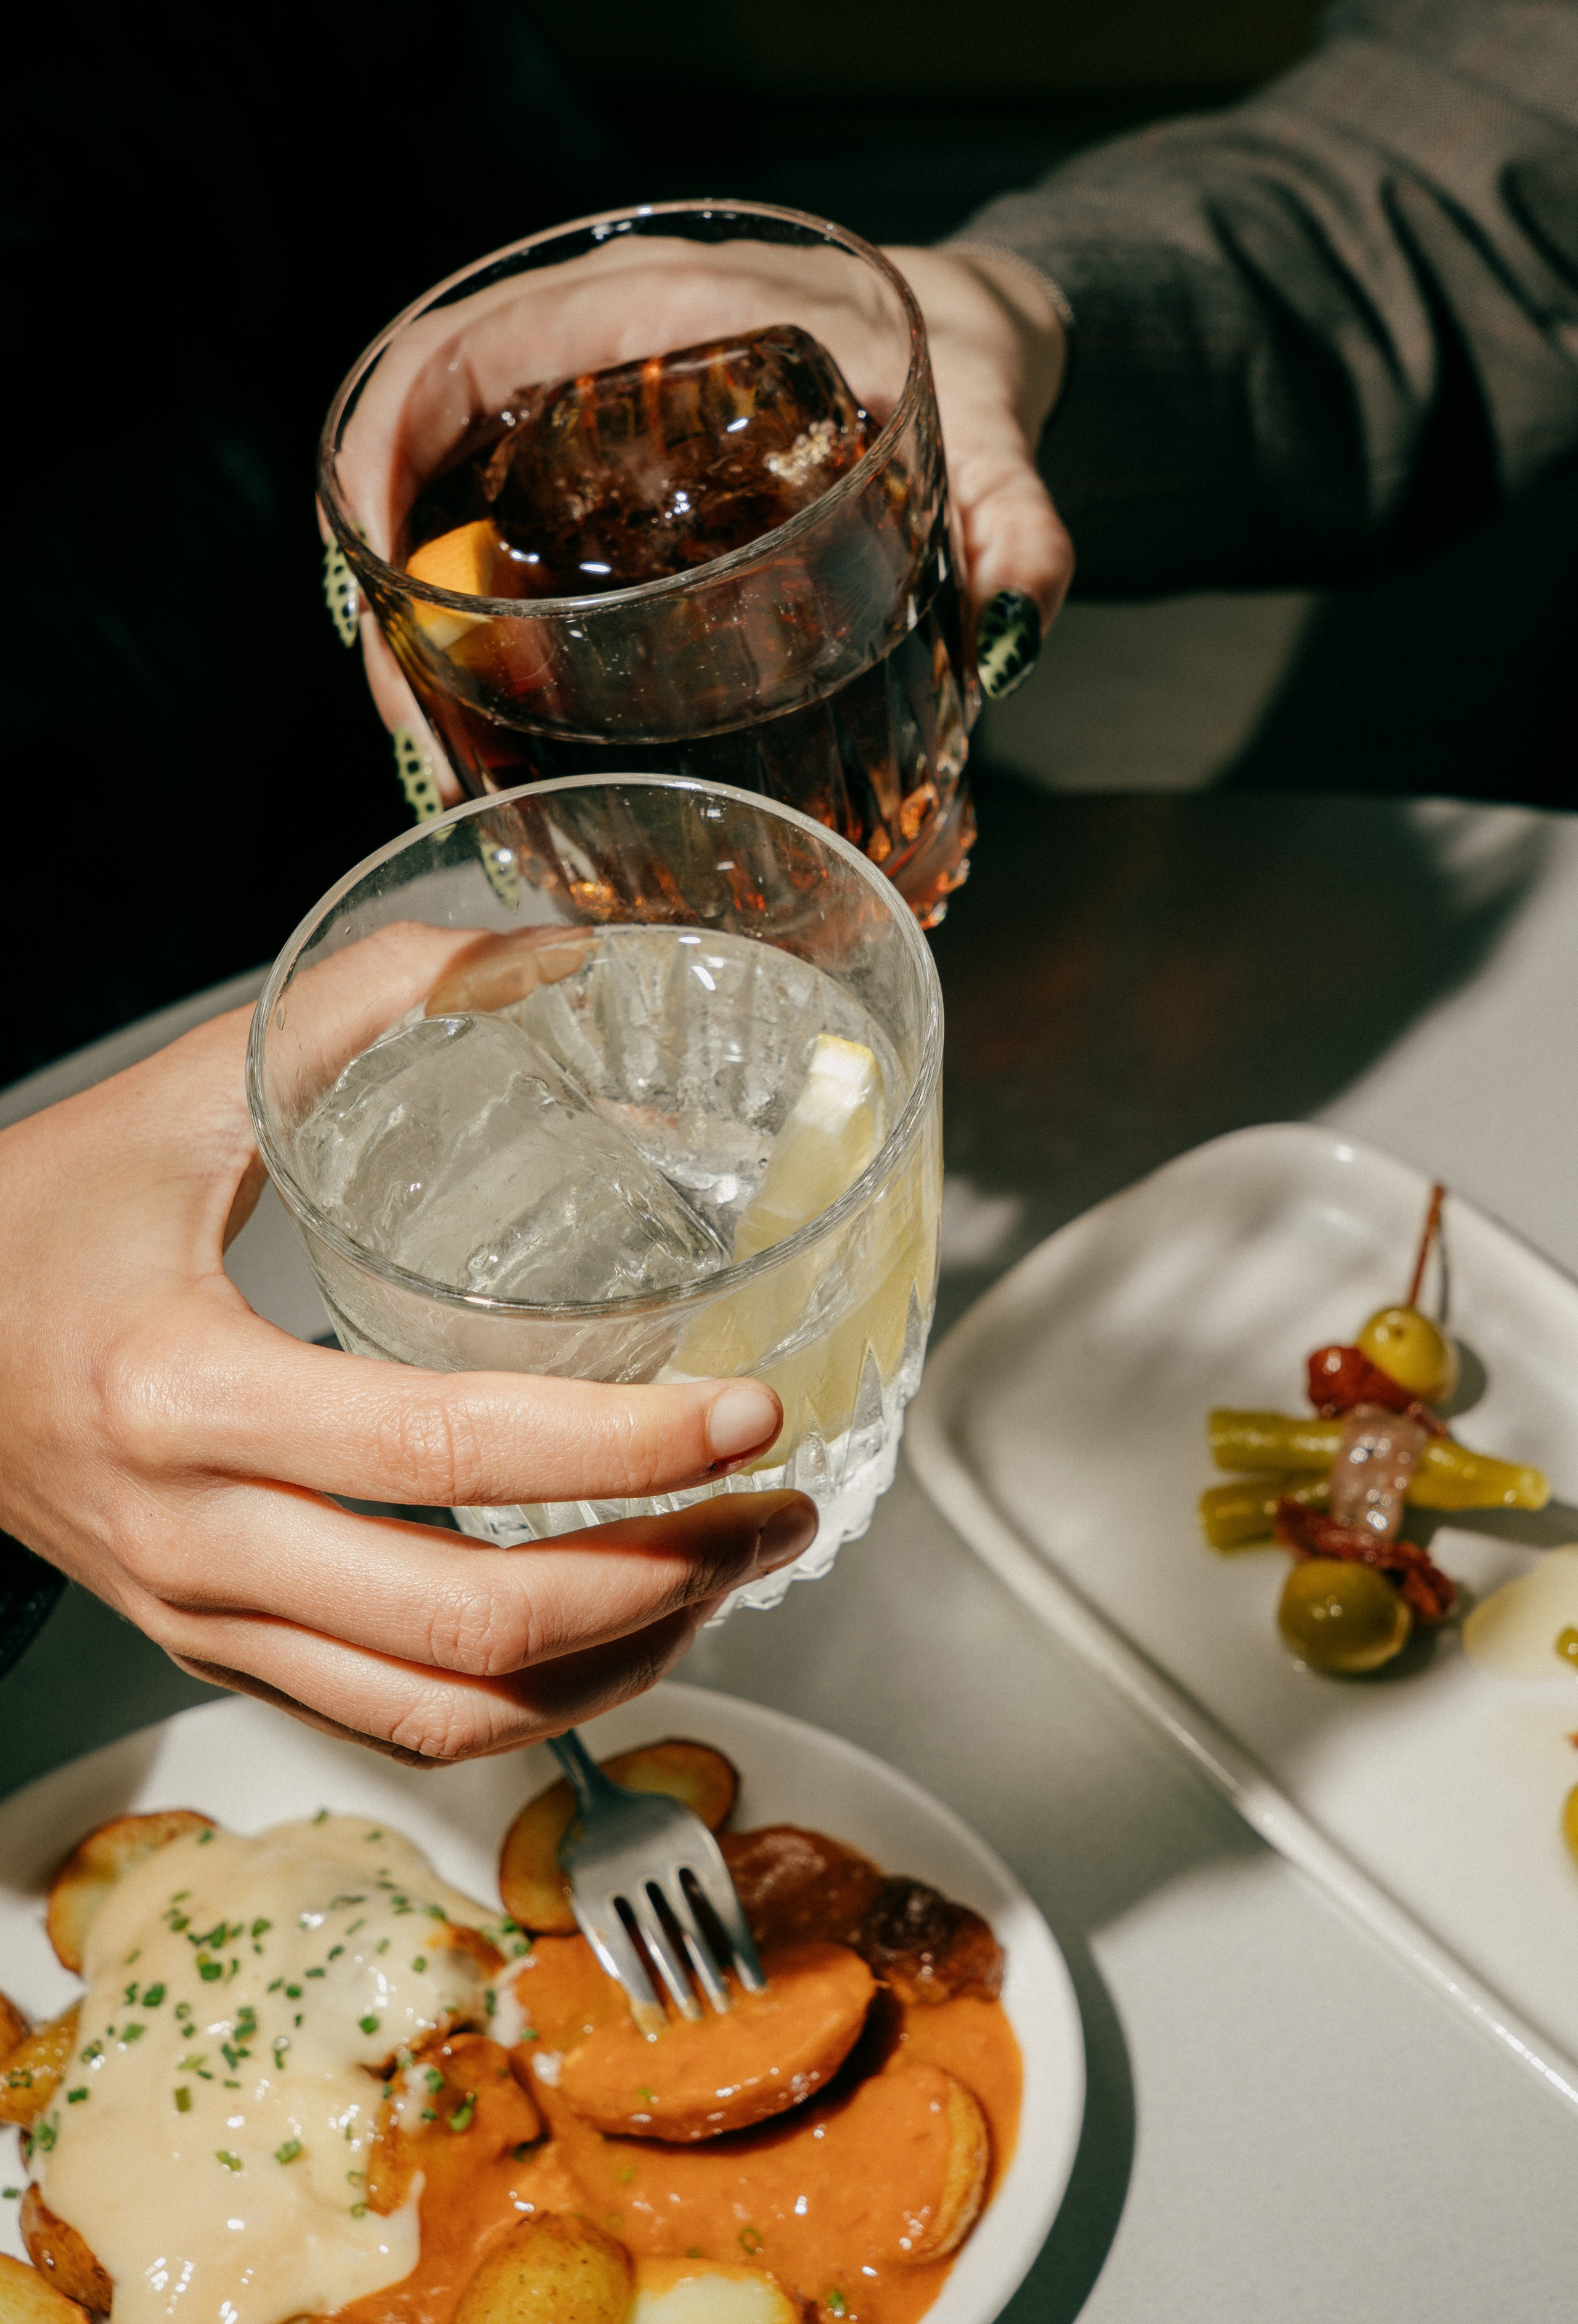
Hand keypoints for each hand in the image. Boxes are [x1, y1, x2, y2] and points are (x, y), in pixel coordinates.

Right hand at [0, 1009, 813, 1760]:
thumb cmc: (36, 1224)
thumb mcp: (184, 1098)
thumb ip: (361, 1011)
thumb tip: (539, 948)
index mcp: (184, 1393)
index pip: (445, 1454)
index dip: (622, 1447)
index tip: (748, 1411)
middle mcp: (198, 1540)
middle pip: (469, 1624)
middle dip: (663, 1576)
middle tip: (775, 1505)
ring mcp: (210, 1620)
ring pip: (448, 1712)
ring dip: (620, 1658)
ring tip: (731, 1571)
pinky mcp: (225, 1655)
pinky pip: (400, 1727)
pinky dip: (534, 1701)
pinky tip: (623, 1627)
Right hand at [339, 235, 1073, 795]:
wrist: (966, 335)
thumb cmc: (965, 357)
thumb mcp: (993, 425)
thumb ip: (1018, 520)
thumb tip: (1016, 638)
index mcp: (648, 308)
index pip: (451, 356)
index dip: (377, 460)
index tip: (367, 580)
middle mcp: (587, 359)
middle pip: (416, 460)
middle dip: (390, 601)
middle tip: (423, 739)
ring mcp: (582, 429)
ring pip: (442, 518)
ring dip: (420, 639)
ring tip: (452, 766)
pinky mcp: (596, 493)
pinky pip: (495, 550)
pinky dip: (475, 641)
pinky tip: (500, 736)